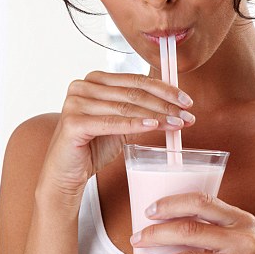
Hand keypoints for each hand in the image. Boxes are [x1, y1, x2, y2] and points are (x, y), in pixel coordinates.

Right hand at [35, 71, 194, 207]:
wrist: (66, 173)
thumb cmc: (93, 147)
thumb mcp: (122, 124)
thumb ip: (142, 112)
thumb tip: (177, 108)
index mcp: (94, 80)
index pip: (136, 80)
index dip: (164, 89)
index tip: (186, 100)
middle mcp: (82, 86)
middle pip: (133, 93)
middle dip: (165, 104)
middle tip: (188, 114)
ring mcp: (75, 103)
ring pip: (125, 107)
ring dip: (156, 115)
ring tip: (177, 123)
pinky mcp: (72, 123)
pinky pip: (111, 123)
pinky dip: (135, 124)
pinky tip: (154, 126)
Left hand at [130, 192, 254, 253]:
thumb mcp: (248, 238)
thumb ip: (219, 228)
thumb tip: (175, 226)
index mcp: (242, 220)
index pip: (202, 201)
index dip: (172, 203)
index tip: (151, 210)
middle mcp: (242, 239)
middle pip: (189, 229)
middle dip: (156, 234)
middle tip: (137, 239)